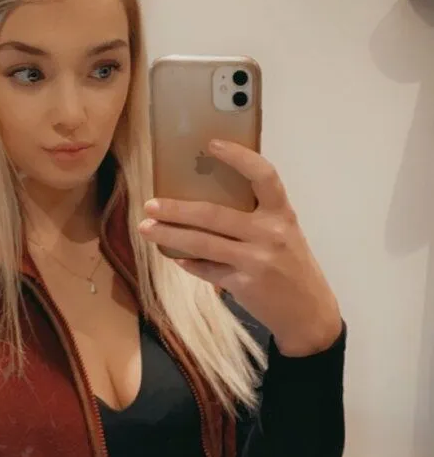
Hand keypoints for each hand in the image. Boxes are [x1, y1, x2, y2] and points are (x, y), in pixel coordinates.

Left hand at [138, 139, 341, 356]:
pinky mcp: (244, 285)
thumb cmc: (292, 266)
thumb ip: (257, 216)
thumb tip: (207, 199)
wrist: (309, 312)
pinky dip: (188, 263)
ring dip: (170, 235)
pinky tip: (174, 257)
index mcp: (282, 214)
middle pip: (214, 214)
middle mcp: (270, 233)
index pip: (264, 175)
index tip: (212, 144)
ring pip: (202, 243)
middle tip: (150, 204)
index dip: (238, 157)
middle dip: (177, 209)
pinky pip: (207, 269)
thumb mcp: (285, 233)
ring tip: (146, 228)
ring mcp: (256, 260)